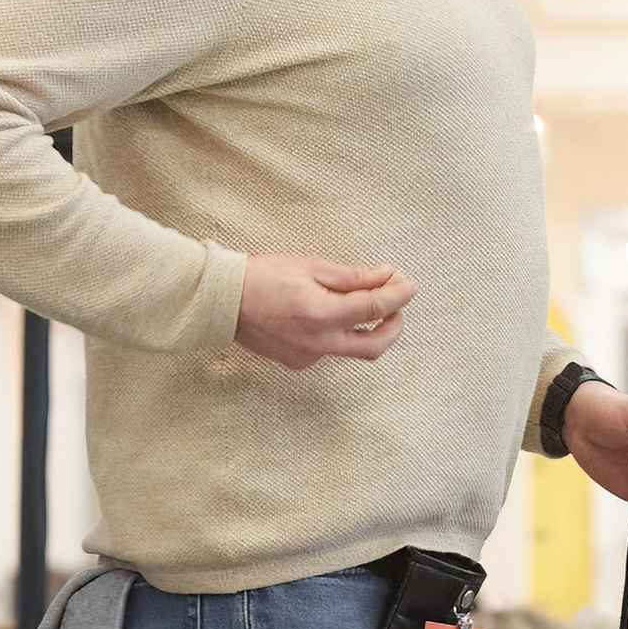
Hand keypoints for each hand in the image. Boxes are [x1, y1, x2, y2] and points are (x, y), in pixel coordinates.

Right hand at [235, 254, 416, 369]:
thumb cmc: (261, 277)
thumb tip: (387, 277)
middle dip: (394, 326)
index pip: (376, 309)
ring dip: (367, 329)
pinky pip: (331, 350)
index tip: (408, 284)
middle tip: (396, 305)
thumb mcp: (310, 267)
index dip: (399, 295)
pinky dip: (340, 333)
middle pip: (375, 345)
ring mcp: (308, 356)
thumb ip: (353, 277)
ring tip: (364, 304)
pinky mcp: (299, 362)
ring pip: (354, 349)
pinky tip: (329, 314)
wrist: (219, 300)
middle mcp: (318, 343)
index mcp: (321, 315)